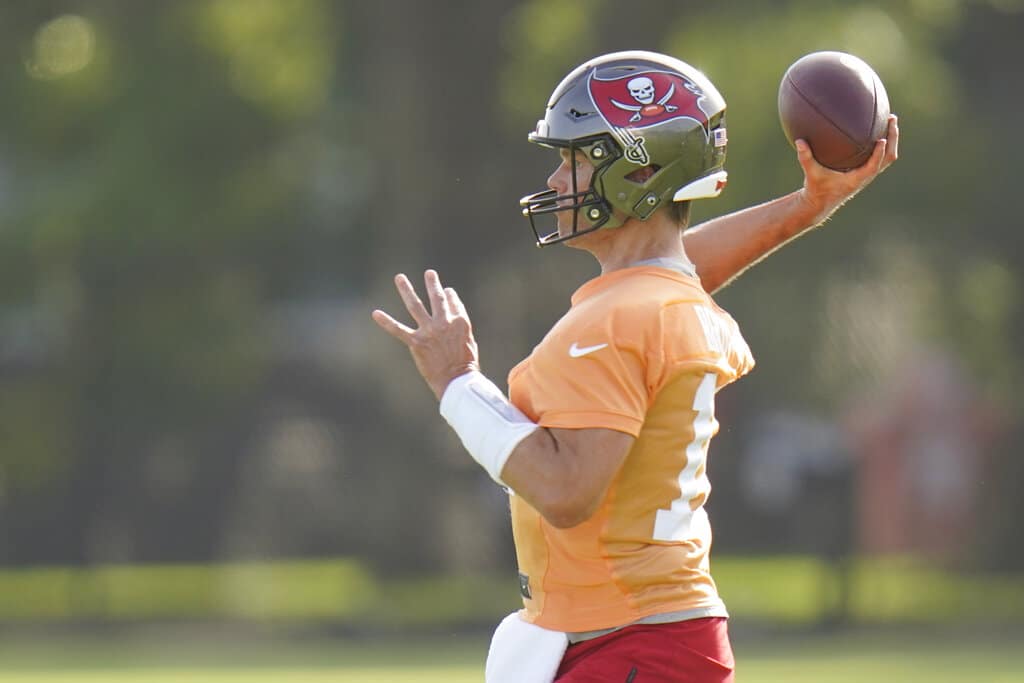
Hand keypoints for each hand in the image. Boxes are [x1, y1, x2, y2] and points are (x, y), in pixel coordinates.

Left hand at [371, 270, 479, 399]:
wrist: (456, 380)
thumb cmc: (466, 364)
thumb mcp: (469, 340)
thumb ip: (460, 324)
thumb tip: (453, 312)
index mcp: (460, 321)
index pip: (453, 302)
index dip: (450, 296)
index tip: (447, 291)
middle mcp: (444, 322)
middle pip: (437, 298)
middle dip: (432, 284)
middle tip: (429, 273)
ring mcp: (429, 331)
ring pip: (415, 306)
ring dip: (406, 290)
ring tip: (400, 277)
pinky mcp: (416, 342)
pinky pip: (398, 330)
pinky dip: (386, 322)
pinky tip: (376, 313)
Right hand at [796, 114, 899, 222]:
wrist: (821, 202)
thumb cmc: (816, 188)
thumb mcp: (811, 173)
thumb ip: (805, 158)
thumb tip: (799, 141)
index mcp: (856, 179)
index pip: (873, 166)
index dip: (879, 153)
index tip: (882, 139)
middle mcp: (866, 176)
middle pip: (888, 158)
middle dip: (893, 138)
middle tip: (892, 119)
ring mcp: (868, 174)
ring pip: (887, 157)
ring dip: (892, 139)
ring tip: (890, 121)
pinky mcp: (865, 171)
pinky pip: (880, 156)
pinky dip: (882, 143)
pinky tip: (876, 129)